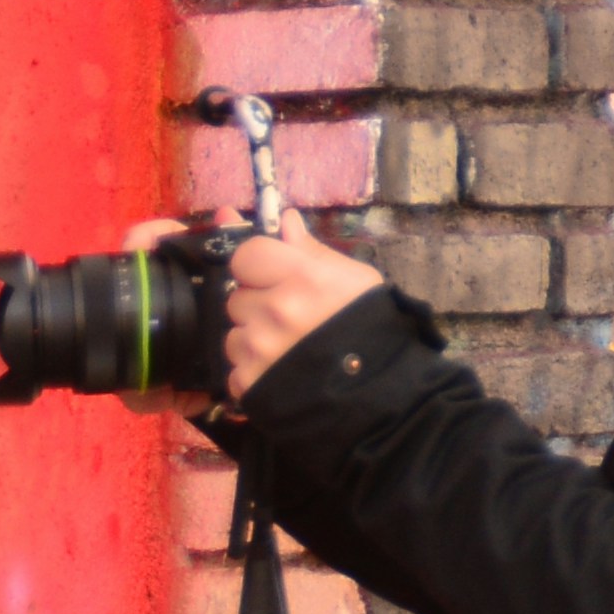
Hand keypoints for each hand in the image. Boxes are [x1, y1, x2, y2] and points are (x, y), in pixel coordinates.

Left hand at [129, 215, 386, 397]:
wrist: (379, 392)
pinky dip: (252, 371)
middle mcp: (274, 310)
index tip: (270, 276)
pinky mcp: (249, 382)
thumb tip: (284, 221)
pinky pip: (234, 369)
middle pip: (236, 296)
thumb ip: (312, 251)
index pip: (245, 254)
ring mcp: (259, 349)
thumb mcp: (353, 279)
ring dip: (252, 339)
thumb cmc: (371, 328)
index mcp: (301, 277)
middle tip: (288, 318)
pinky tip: (280, 372)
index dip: (255, 264)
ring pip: (234, 333)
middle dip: (256, 304)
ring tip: (287, 349)